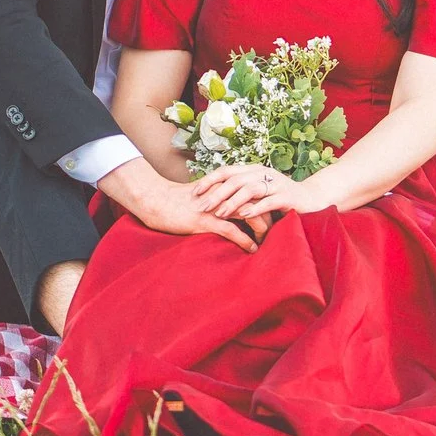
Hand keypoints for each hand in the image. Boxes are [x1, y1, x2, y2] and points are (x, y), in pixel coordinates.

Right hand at [98, 158, 265, 249]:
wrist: (156, 201)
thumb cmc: (177, 200)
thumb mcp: (202, 194)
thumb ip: (218, 196)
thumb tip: (230, 205)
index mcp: (224, 186)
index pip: (253, 192)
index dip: (266, 203)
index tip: (276, 213)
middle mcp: (223, 194)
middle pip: (256, 202)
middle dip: (270, 215)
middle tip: (278, 229)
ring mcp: (216, 207)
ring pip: (249, 215)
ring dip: (262, 229)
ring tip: (270, 241)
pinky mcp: (207, 220)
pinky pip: (232, 231)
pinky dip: (246, 241)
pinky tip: (253, 249)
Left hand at [195, 164, 328, 220]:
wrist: (312, 199)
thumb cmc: (280, 197)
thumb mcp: (258, 192)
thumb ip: (240, 192)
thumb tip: (212, 198)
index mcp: (253, 170)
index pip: (226, 170)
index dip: (209, 180)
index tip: (194, 191)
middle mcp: (263, 173)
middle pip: (235, 180)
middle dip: (216, 193)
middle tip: (202, 206)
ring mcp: (276, 183)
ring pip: (249, 189)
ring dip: (232, 201)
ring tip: (220, 213)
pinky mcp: (287, 196)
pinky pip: (268, 201)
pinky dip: (255, 208)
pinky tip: (244, 215)